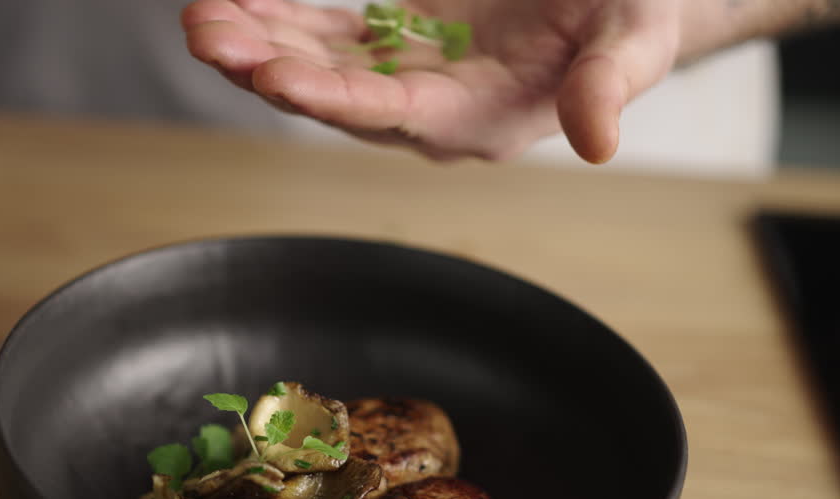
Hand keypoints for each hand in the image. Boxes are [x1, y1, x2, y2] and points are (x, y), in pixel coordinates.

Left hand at [181, 0, 686, 162]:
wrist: (625, 3)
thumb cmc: (635, 18)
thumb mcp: (637, 42)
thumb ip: (610, 87)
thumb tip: (598, 144)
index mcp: (481, 121)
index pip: (392, 113)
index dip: (332, 97)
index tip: (274, 76)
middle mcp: (433, 110)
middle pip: (334, 96)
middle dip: (267, 67)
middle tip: (206, 34)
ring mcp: (411, 76)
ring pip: (319, 66)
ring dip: (259, 43)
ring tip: (202, 17)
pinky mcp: (401, 41)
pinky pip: (329, 36)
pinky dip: (283, 18)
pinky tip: (241, 2)